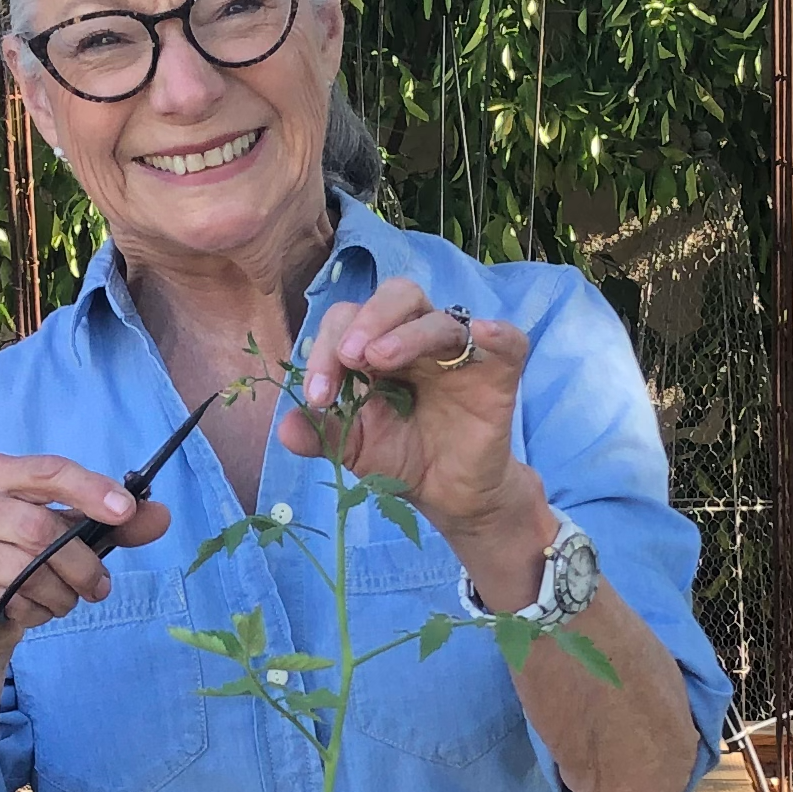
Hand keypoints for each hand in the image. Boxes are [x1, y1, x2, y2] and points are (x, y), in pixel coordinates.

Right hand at [0, 455, 173, 664]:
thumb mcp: (72, 534)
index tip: (126, 511)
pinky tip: (34, 611)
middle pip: (39, 529)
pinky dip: (36, 612)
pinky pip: (8, 600)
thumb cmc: (24, 559)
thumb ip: (115, 523)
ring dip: (61, 594)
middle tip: (100, 586)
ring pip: (26, 571)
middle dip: (82, 564)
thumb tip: (160, 516)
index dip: (90, 490)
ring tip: (65, 600)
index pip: (48, 470)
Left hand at [284, 279, 545, 566]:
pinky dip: (497, 334)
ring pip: (440, 318)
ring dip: (407, 333)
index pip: (350, 322)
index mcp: (379, 346)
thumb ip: (320, 434)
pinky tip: (482, 334)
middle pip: (398, 296)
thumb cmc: (402, 458)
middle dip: (368, 319)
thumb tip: (285, 428)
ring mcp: (459, 353)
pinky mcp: (497, 373)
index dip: (327, 349)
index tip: (318, 396)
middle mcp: (418, 339)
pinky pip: (507, 342)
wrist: (448, 496)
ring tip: (379, 360)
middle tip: (350, 356)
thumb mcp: (353, 449)